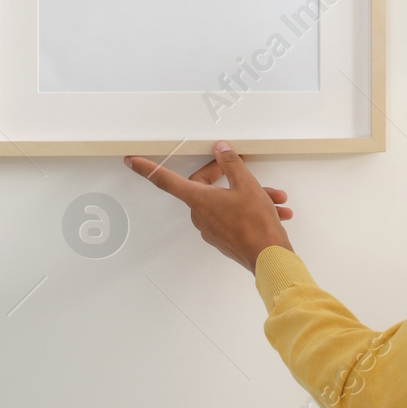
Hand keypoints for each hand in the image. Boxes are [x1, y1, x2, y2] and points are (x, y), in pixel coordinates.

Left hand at [124, 141, 293, 271]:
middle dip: (228, 176)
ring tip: (273, 197)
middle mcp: (201, 215)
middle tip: (242, 167)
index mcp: (199, 200)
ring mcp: (212, 229)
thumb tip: (220, 150)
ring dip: (249, 195)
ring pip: (226, 201)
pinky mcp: (225, 238)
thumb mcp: (246, 184)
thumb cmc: (256, 225)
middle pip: (206, 186)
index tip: (132, 161)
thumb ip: (230, 163)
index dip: (148, 168)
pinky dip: (251, 210)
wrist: (270, 258)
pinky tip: (274, 210)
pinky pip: (234, 216)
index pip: (166, 180)